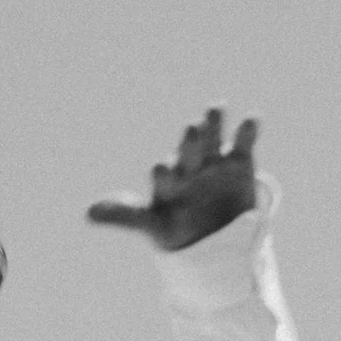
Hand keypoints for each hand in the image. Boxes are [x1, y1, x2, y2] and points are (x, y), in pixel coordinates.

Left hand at [87, 108, 259, 252]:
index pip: (164, 175)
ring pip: (213, 139)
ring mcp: (214, 160)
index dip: (164, 174)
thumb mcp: (153, 224)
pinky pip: (243, 142)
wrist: (214, 231)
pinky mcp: (239, 160)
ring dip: (213, 125)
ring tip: (215, 109)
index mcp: (168, 178)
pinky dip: (248, 131)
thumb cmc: (176, 224)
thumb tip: (87, 213)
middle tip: (191, 129)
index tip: (162, 170)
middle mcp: (189, 163)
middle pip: (189, 152)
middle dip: (191, 143)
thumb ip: (126, 216)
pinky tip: (253, 120)